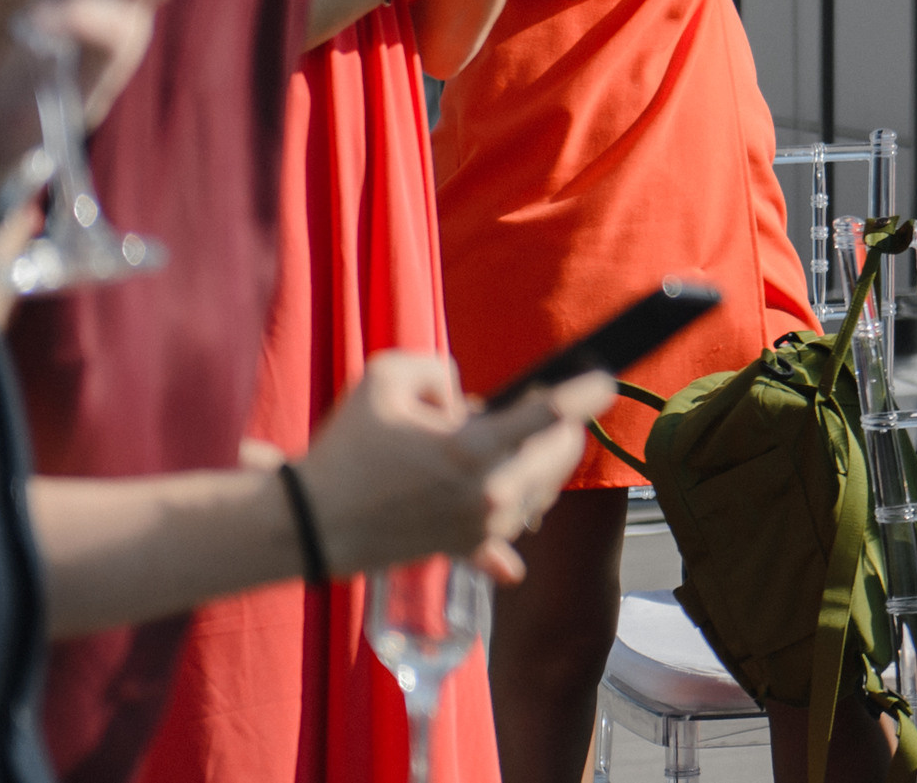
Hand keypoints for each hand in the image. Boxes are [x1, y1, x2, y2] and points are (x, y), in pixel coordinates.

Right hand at [295, 352, 613, 582]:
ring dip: (535, 464)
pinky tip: (511, 544)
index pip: (547, 415)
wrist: (311, 525)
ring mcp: (482, 527)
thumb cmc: (346, 448)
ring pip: (542, 489)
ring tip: (499, 447)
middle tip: (541, 409)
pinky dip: (512, 520)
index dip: (583, 393)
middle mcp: (488, 494)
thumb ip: (438, 369)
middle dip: (562, 427)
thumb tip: (467, 402)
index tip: (606, 381)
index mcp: (471, 449)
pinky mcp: (468, 547)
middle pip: (559, 455)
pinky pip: (509, 534)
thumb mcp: (386, 378)